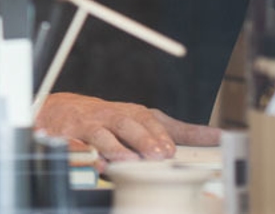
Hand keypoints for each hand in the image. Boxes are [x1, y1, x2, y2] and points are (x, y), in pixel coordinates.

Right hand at [34, 92, 220, 163]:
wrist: (59, 111)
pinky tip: (92, 163)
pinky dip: (81, 154)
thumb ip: (179, 130)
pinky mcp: (66, 138)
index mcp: (129, 112)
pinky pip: (73, 146)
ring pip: (99, 135)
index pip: (146, 119)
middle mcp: (108, 117)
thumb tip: (216, 135)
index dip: (157, 133)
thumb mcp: (143, 120)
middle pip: (125, 123)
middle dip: (141, 138)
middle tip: (155, 155)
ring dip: (114, 148)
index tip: (169, 149)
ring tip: (127, 162)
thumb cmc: (108, 119)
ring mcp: (86, 127)